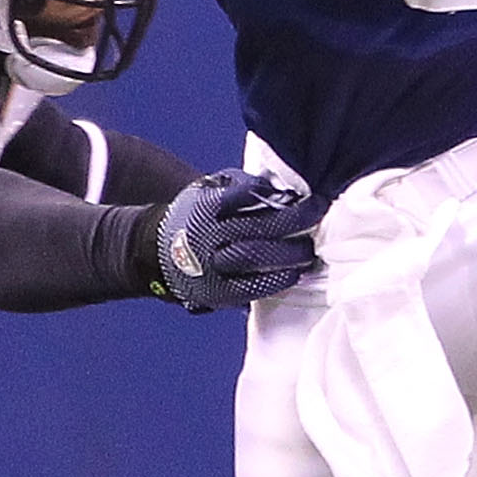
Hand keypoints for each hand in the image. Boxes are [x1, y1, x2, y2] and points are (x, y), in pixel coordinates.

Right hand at [139, 169, 325, 311]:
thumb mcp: (209, 189)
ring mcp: (211, 265)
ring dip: (288, 253)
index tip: (302, 193)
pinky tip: (294, 273)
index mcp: (206, 206)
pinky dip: (276, 281)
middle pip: (257, 226)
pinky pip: (250, 288)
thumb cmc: (196, 216)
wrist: (158, 252)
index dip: (275, 194)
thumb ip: (240, 185)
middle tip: (318, 214)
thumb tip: (282, 187)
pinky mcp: (217, 291)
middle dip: (293, 221)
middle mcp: (208, 234)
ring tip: (310, 249)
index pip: (245, 195)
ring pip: (255, 257)